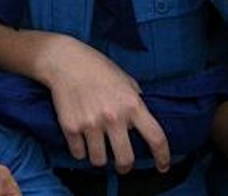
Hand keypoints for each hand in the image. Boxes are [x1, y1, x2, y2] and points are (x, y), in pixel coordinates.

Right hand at [43, 37, 170, 173]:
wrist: (65, 61)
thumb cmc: (98, 68)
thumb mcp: (126, 80)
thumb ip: (135, 100)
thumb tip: (141, 122)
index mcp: (132, 105)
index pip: (156, 137)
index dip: (162, 157)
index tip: (163, 166)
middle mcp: (114, 117)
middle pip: (125, 159)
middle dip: (125, 167)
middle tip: (122, 164)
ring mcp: (91, 124)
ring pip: (99, 161)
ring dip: (100, 157)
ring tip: (98, 147)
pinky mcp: (71, 127)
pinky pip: (78, 154)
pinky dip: (80, 150)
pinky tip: (81, 139)